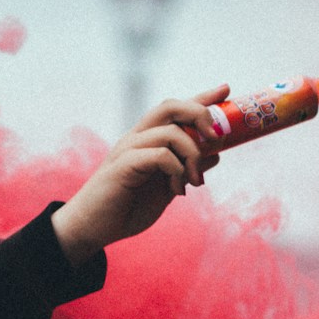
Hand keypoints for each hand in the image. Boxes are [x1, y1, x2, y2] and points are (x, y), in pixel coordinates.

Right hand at [52, 85, 229, 265]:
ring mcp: (128, 149)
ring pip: (170, 132)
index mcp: (147, 140)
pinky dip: (177, 170)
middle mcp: (137, 138)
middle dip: (200, 115)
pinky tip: (178, 191)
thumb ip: (186, 168)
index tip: (225, 89)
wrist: (93, 229)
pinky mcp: (123, 166)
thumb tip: (215, 154)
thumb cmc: (126, 208)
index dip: (201, 97)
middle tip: (217, 139)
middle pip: (171, 106)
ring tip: (195, 182)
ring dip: (193, 155)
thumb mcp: (166, 187)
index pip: (176, 109)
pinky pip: (159, 155)